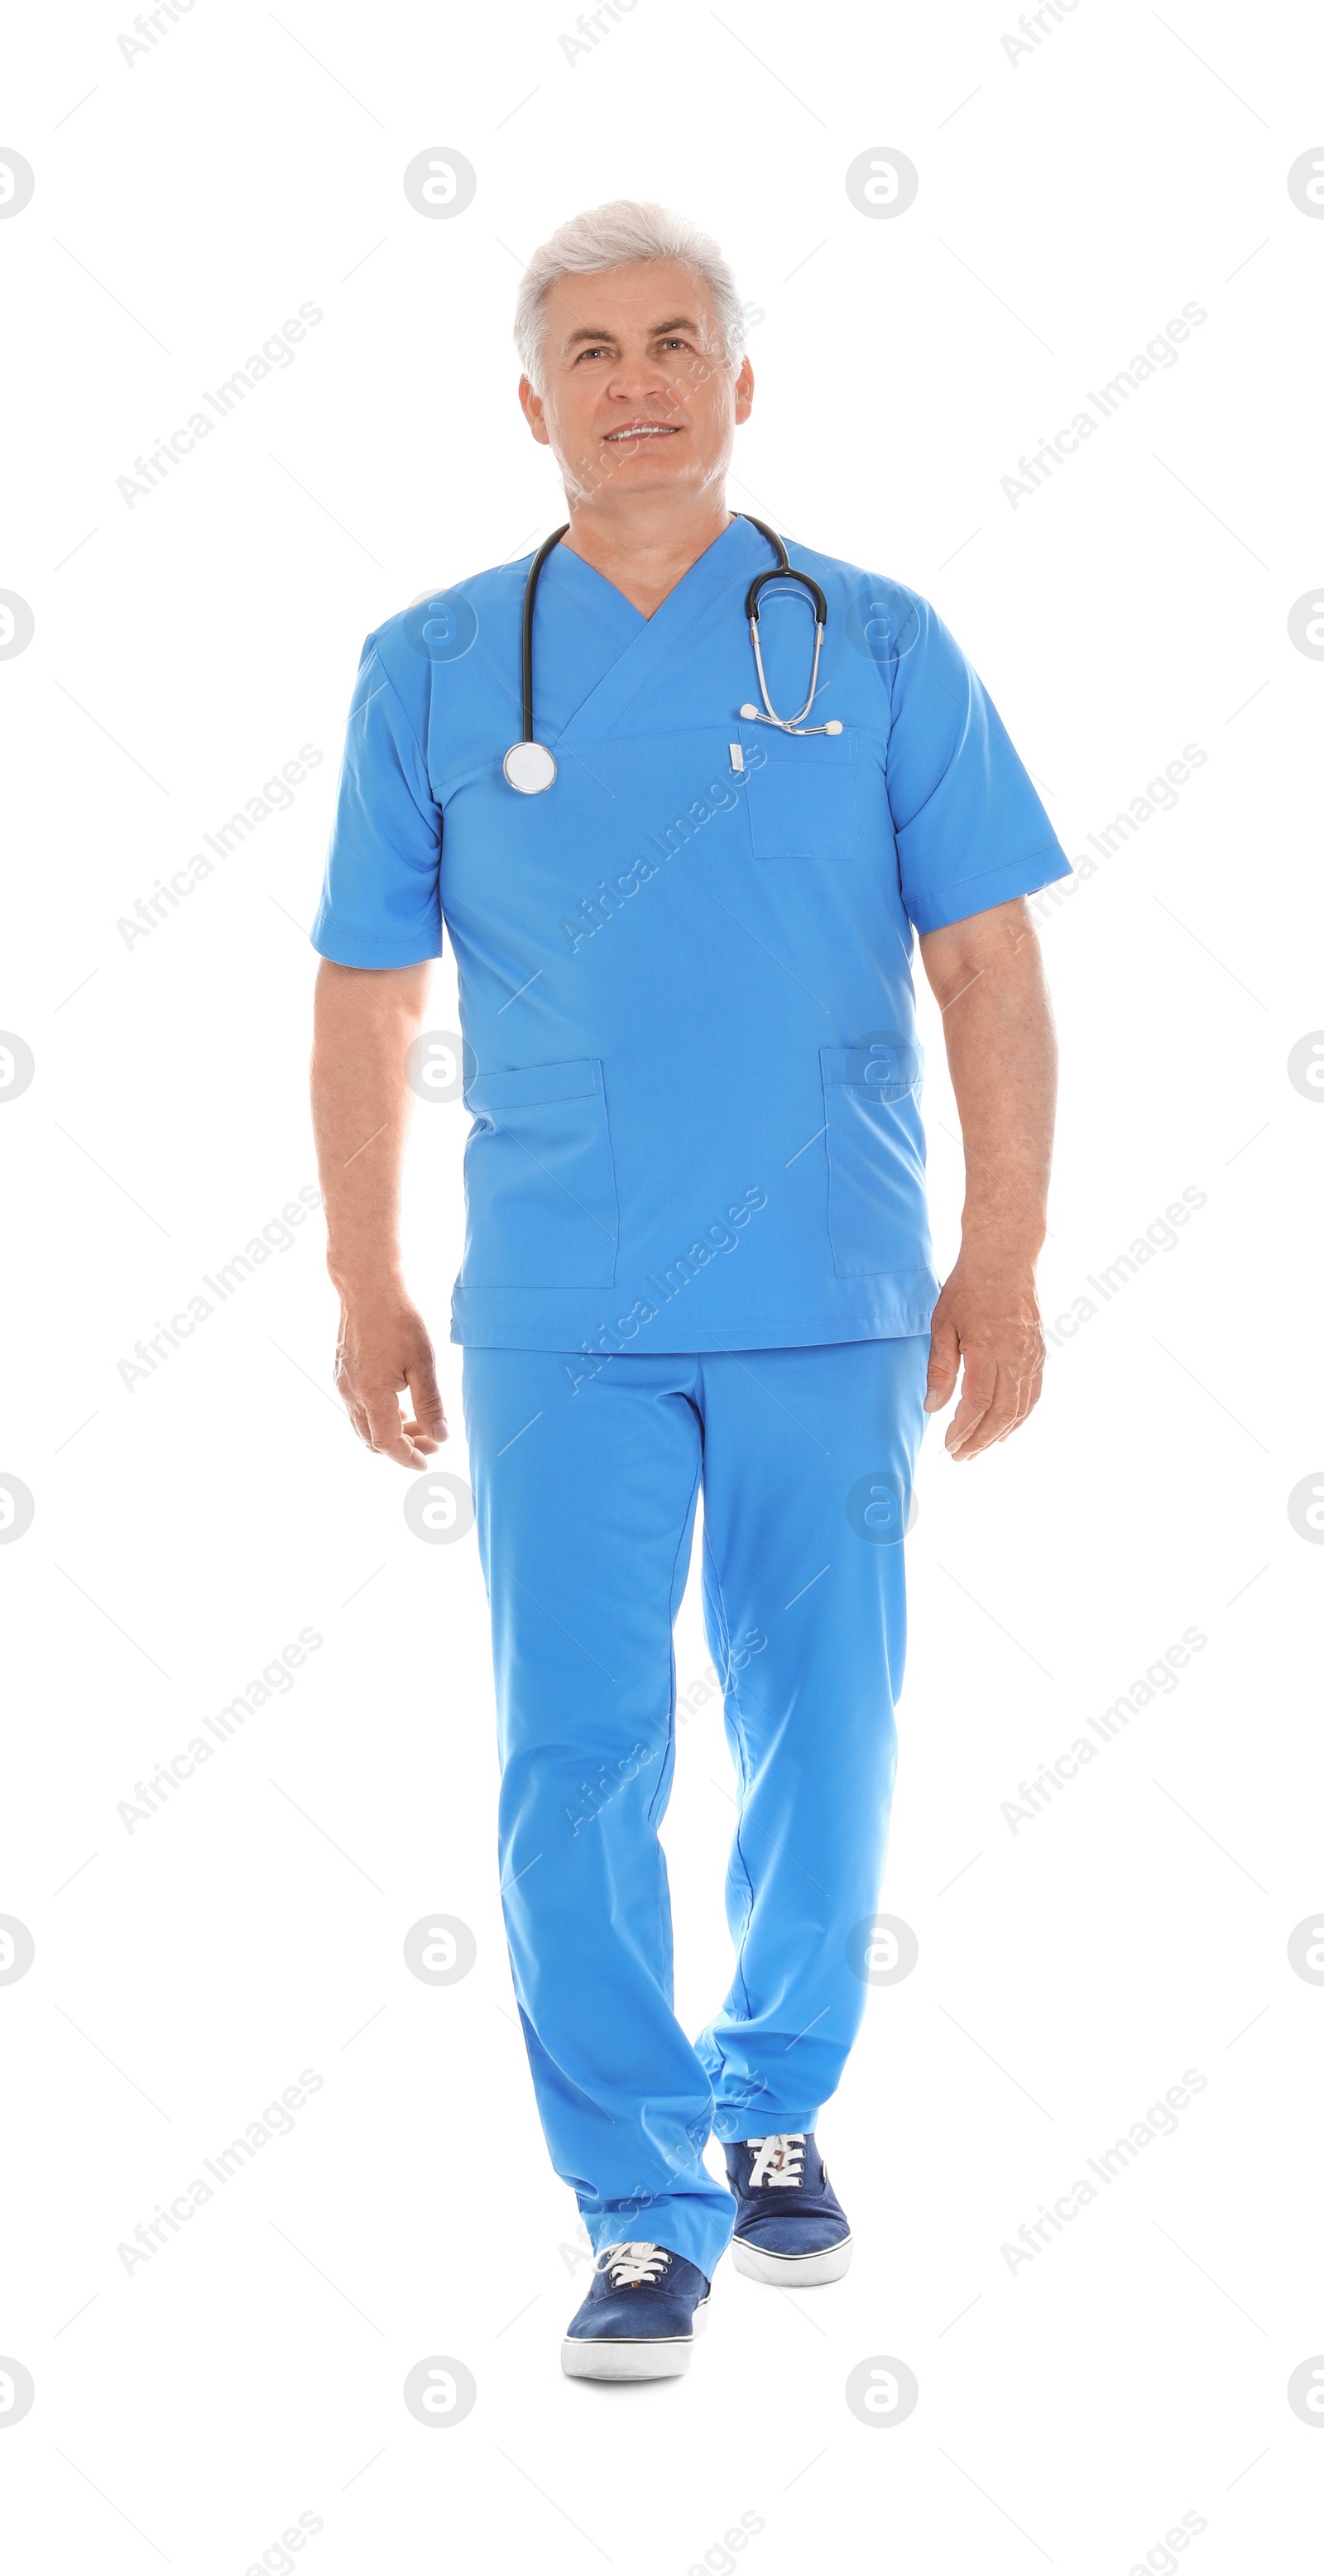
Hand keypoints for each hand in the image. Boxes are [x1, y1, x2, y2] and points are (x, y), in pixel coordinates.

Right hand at [333, 1288, 446, 1466]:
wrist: (368, 1287)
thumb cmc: (399, 1320)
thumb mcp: (423, 1363)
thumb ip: (430, 1404)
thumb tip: (441, 1437)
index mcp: (372, 1394)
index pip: (388, 1443)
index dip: (408, 1458)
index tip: (428, 1462)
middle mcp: (351, 1394)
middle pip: (373, 1440)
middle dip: (403, 1448)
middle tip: (433, 1443)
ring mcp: (342, 1384)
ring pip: (364, 1426)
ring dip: (391, 1433)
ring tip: (421, 1427)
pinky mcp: (341, 1374)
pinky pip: (358, 1409)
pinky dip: (379, 1417)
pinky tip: (401, 1408)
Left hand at [923, 1256, 1044, 1460]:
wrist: (1005, 1258)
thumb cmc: (968, 1288)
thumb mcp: (943, 1324)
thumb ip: (940, 1368)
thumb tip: (933, 1407)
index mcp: (987, 1350)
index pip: (976, 1403)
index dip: (962, 1429)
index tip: (947, 1444)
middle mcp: (1015, 1357)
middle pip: (1001, 1413)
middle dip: (980, 1440)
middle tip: (961, 1457)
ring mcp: (1031, 1357)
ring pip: (1020, 1409)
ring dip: (1000, 1434)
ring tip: (979, 1449)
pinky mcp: (1039, 1354)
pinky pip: (1033, 1395)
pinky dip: (1020, 1417)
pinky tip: (1005, 1429)